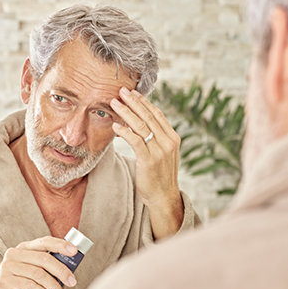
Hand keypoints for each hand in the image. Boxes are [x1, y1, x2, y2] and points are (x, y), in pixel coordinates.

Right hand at [0, 236, 77, 288]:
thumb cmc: (19, 282)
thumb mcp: (30, 269)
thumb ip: (45, 265)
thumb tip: (71, 269)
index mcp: (24, 247)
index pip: (45, 241)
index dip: (61, 245)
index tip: (75, 251)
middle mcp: (15, 254)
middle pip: (44, 259)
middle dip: (61, 271)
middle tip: (72, 282)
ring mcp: (8, 267)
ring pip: (39, 274)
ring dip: (54, 286)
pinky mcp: (5, 281)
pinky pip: (30, 286)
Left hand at [111, 87, 183, 238]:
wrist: (163, 197)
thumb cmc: (160, 176)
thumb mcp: (162, 154)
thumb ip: (156, 139)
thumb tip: (141, 124)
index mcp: (173, 138)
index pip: (157, 114)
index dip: (144, 102)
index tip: (133, 93)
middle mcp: (168, 142)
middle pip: (149, 116)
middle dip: (133, 102)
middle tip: (121, 91)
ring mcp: (159, 150)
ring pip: (141, 125)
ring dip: (126, 112)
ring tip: (115, 103)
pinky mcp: (149, 159)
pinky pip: (135, 140)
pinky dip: (124, 131)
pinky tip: (115, 126)